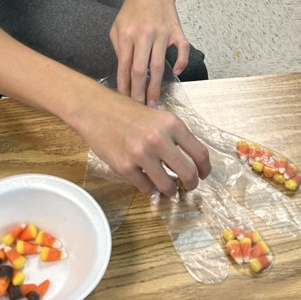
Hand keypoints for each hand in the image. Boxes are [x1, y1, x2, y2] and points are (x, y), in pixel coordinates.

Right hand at [83, 87, 210, 195]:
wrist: (95, 109)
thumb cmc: (126, 112)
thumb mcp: (157, 117)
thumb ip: (174, 136)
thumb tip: (190, 161)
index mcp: (172, 124)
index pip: (200, 153)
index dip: (205, 169)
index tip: (203, 175)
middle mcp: (158, 138)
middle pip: (188, 173)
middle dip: (191, 184)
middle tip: (187, 186)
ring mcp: (141, 154)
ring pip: (167, 186)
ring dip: (169, 190)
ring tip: (166, 187)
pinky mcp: (124, 166)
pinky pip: (145, 187)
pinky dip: (148, 186)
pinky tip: (145, 178)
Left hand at [110, 0, 189, 105]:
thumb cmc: (133, 9)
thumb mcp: (117, 26)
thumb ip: (118, 48)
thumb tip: (123, 72)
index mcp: (127, 35)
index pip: (123, 67)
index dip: (124, 87)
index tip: (125, 102)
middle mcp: (144, 35)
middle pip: (140, 70)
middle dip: (140, 92)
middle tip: (140, 109)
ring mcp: (162, 33)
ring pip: (159, 65)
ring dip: (156, 86)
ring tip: (155, 101)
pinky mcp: (177, 31)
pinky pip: (182, 50)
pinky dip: (181, 63)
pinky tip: (176, 73)